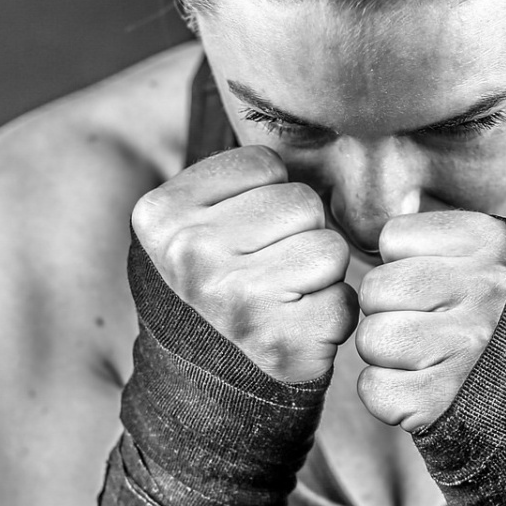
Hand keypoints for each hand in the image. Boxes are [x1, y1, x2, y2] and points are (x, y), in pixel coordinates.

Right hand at [131, 146, 356, 384]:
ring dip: (319, 274)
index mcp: (162, 215)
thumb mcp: (192, 221)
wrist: (204, 385)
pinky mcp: (281, 343)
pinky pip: (344, 300)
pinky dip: (330, 316)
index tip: (240, 235)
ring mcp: (236, 301)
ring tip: (281, 297)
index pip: (266, 164)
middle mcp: (191, 255)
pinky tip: (294, 327)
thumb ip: (233, 178)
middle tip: (265, 270)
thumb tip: (314, 121)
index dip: (267, 197)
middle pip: (302, 203)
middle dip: (298, 233)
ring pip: (329, 248)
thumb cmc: (214, 286)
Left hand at [354, 210, 505, 430]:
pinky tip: (423, 390)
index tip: (432, 288)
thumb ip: (440, 240)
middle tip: (425, 329)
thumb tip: (369, 229)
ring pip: (371, 339)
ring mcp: (468, 348)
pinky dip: (388, 395)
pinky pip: (374, 389)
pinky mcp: (445, 400)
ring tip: (427, 359)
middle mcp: (485, 291)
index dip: (401, 266)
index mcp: (491, 243)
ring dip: (387, 355)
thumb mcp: (494, 259)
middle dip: (388, 312)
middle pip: (375, 289)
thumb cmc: (504, 323)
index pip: (393, 238)